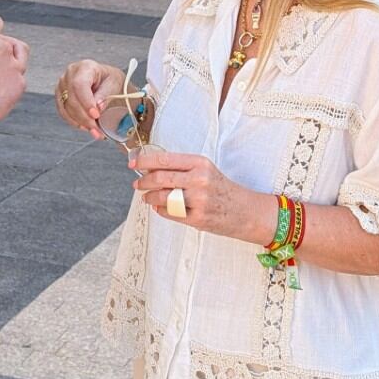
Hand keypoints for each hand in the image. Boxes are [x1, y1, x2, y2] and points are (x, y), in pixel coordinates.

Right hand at [53, 60, 128, 136]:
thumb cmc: (109, 80)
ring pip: (66, 108)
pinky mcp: (60, 96)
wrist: (104, 80)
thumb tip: (98, 107)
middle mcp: (70, 74)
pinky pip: (63, 112)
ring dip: (80, 122)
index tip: (96, 115)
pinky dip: (74, 122)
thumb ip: (105, 95)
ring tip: (95, 131)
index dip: (86, 102)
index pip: (80, 85)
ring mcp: (62, 85)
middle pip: (71, 99)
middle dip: (84, 117)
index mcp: (85, 67)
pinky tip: (85, 127)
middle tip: (97, 129)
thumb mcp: (113, 84)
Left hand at [130, 148, 266, 242]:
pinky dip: (160, 210)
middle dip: (143, 181)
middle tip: (137, 183)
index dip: (144, 161)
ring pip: (162, 197)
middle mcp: (199, 180)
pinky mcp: (198, 218)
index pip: (164, 159)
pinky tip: (160, 207)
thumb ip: (181, 168)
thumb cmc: (222, 189)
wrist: (245, 211)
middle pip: (160, 178)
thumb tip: (150, 167)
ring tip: (147, 197)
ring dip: (149, 197)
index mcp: (199, 163)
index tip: (133, 163)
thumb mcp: (205, 170)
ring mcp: (198, 200)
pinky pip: (170, 213)